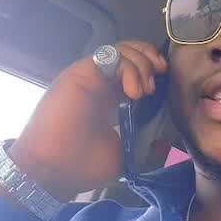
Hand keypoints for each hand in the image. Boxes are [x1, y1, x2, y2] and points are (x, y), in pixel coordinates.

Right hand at [0, 42, 167, 205]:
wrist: (53, 170)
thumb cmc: (83, 166)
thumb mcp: (125, 157)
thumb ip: (145, 145)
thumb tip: (167, 142)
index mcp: (107, 99)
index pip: (131, 72)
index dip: (150, 71)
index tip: (164, 84)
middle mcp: (98, 84)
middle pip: (128, 53)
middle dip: (149, 58)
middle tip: (161, 75)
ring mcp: (88, 77)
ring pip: (121, 50)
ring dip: (141, 62)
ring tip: (145, 89)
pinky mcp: (80, 73)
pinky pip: (110, 56)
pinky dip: (129, 67)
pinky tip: (134, 91)